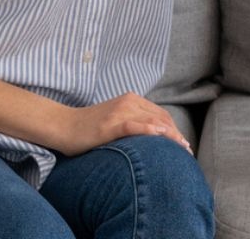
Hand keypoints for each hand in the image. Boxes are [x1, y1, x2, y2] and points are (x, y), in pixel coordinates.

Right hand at [52, 91, 192, 156]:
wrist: (63, 126)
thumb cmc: (88, 128)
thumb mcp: (115, 121)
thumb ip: (133, 123)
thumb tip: (152, 138)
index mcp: (132, 100)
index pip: (161, 114)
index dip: (175, 129)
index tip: (183, 144)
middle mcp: (128, 102)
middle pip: (161, 118)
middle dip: (176, 135)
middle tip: (186, 150)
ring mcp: (119, 112)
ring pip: (152, 121)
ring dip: (170, 136)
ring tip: (181, 149)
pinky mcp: (110, 124)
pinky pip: (134, 126)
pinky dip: (149, 131)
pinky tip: (161, 138)